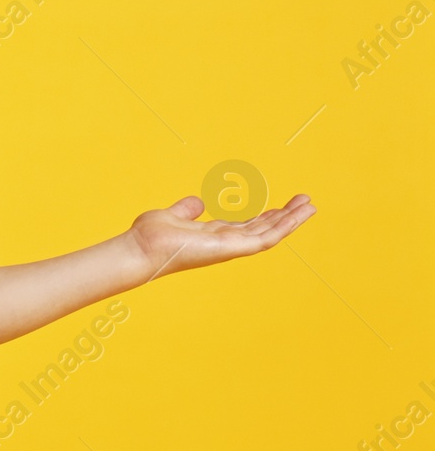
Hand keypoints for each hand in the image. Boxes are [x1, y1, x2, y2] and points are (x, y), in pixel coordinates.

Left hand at [127, 193, 315, 280]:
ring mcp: (231, 247)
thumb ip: (187, 210)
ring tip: (310, 206)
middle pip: (262, 229)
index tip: (280, 207)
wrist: (141, 248)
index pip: (246, 226)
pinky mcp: (233, 248)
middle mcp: (225, 243)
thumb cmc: (151, 236)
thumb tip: (198, 202)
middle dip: (284, 217)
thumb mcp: (172, 216)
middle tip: (304, 203)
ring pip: (270, 234)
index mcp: (213, 235)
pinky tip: (298, 214)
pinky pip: (266, 237)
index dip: (264, 216)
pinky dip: (284, 226)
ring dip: (292, 220)